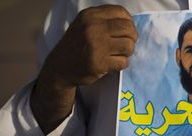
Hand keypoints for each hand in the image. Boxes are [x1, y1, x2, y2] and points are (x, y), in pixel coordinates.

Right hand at [32, 5, 136, 132]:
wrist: (59, 67)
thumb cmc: (77, 45)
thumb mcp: (85, 25)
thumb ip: (105, 20)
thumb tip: (131, 24)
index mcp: (90, 15)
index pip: (121, 12)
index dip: (129, 22)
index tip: (125, 32)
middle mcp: (93, 28)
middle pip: (128, 28)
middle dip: (132, 38)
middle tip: (125, 45)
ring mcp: (96, 46)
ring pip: (129, 46)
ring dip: (127, 53)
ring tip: (117, 54)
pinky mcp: (99, 63)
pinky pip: (123, 62)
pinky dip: (120, 64)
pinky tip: (111, 64)